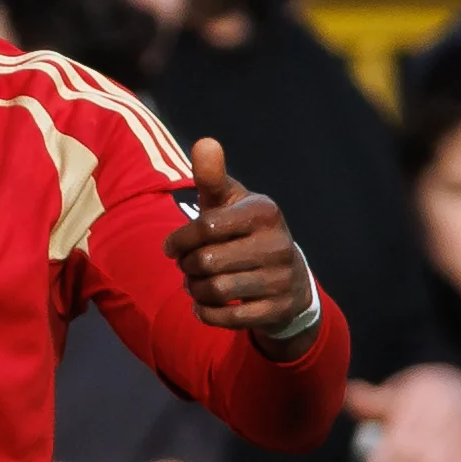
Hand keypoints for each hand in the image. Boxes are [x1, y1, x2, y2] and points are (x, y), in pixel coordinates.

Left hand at [162, 139, 315, 356]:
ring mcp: (281, 279)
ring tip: (196, 284)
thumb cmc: (245, 233)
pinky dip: (207, 314)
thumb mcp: (230, 203)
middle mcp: (278, 244)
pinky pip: (229, 319)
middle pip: (206, 262)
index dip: (179, 239)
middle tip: (186, 267)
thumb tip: (204, 142)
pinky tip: (204, 305)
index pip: (206, 226)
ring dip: (194, 291)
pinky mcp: (278, 310)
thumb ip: (212, 177)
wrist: (290, 277)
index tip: (171, 247)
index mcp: (264, 212)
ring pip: (216, 291)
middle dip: (186, 267)